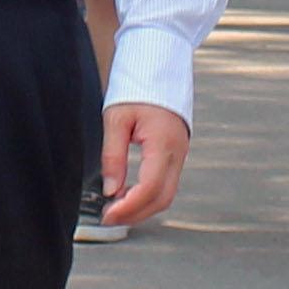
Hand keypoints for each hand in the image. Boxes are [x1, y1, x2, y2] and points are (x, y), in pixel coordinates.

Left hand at [97, 102, 190, 227]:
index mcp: (164, 143)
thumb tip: (110, 189)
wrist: (159, 72)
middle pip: (161, 198)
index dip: (129, 206)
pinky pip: (166, 185)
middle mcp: (177, 153)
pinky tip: (128, 195)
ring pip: (166, 195)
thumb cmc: (138, 90)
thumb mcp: (116, 119)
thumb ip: (112, 155)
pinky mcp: (176, 156)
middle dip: (135, 214)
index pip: (150, 187)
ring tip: (116, 209)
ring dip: (142, 208)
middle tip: (109, 217)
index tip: (108, 214)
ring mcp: (180, 155)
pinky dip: (148, 197)